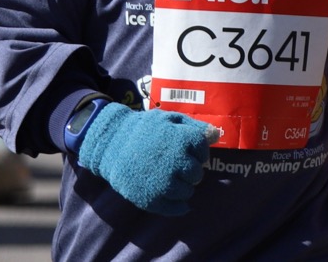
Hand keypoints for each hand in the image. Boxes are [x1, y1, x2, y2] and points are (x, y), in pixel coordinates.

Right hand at [73, 102, 219, 215]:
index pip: (204, 151)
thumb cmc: (142, 130)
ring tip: (171, 179)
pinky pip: (175, 209)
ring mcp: (164, 183)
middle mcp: (177, 162)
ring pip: (188, 192)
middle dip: (191, 170)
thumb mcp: (169, 119)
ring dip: (183, 187)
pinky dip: (179, 206)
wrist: (110, 145)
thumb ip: (195, 127)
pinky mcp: (152, 199)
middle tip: (179, 167)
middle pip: (197, 173)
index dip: (198, 151)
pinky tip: (176, 200)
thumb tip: (216, 135)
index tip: (188, 151)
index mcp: (183, 140)